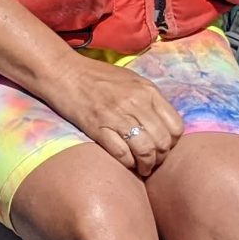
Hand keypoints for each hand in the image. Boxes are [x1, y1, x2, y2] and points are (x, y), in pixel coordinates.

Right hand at [50, 58, 183, 177]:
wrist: (62, 71)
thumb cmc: (96, 76)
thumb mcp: (130, 80)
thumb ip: (149, 99)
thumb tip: (163, 123)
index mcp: (147, 90)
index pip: (176, 127)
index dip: (172, 142)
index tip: (163, 146)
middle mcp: (136, 102)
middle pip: (163, 142)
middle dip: (160, 157)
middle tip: (152, 161)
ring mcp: (117, 115)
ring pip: (146, 151)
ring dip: (146, 165)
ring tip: (141, 168)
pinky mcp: (97, 127)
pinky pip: (122, 154)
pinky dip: (127, 163)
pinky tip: (125, 162)